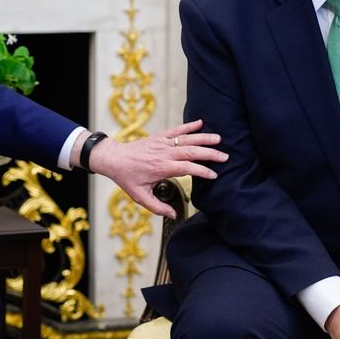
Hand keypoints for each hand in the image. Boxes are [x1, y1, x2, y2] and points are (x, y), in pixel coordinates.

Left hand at [86, 119, 226, 217]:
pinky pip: (176, 130)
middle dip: (210, 153)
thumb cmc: (127, 178)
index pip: (187, 168)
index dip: (202, 171)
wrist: (114, 159)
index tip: (214, 175)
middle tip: (225, 156)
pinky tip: (200, 122)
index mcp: (162, 168)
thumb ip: (157, 207)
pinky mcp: (159, 137)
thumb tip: (173, 216)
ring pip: (187, 139)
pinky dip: (189, 125)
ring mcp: (162, 143)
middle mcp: (164, 154)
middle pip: (191, 151)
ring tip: (219, 139)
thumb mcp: (140, 196)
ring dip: (204, 138)